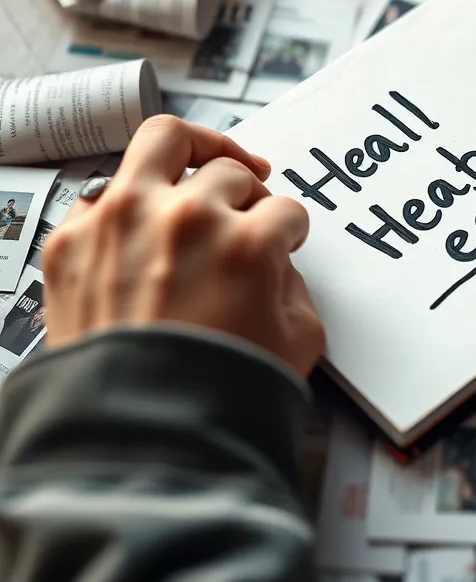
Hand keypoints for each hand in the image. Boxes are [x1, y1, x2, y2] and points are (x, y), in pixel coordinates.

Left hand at [42, 115, 325, 376]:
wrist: (135, 442)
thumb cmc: (212, 401)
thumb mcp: (298, 341)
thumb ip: (295, 285)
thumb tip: (274, 260)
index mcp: (247, 244)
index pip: (286, 210)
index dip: (290, 230)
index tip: (283, 241)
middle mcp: (185, 220)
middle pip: (232, 171)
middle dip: (250, 194)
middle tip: (247, 214)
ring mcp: (122, 223)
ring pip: (165, 140)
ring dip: (195, 151)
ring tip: (204, 165)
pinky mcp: (71, 241)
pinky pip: (102, 193)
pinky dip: (127, 202)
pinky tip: (143, 221)